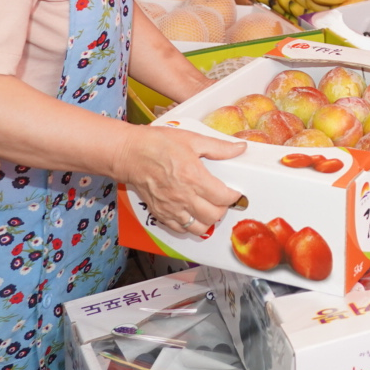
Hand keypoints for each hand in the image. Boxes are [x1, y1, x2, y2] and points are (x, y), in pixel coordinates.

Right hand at [113, 125, 246, 236]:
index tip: (235, 192)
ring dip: (208, 221)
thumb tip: (239, 148)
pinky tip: (191, 214)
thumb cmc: (157, 144)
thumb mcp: (192, 140)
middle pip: (214, 216)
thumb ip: (219, 147)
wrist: (129, 154)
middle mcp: (183, 197)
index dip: (233, 196)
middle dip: (223, 209)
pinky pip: (179, 229)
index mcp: (194, 177)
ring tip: (209, 209)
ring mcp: (171, 208)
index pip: (223, 197)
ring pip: (198, 228)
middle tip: (223, 199)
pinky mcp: (160, 213)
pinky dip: (189, 226)